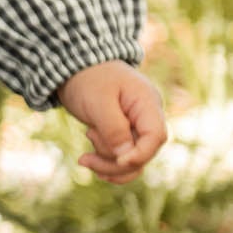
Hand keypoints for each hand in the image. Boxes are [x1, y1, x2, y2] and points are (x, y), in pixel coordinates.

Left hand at [56, 60, 166, 182]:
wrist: (76, 68)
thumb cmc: (88, 79)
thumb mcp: (98, 103)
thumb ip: (114, 129)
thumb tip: (126, 157)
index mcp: (147, 103)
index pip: (156, 136)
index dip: (140, 154)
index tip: (118, 160)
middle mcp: (146, 117)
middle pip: (143, 153)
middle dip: (115, 163)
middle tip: (85, 157)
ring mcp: (136, 127)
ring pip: (132, 160)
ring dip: (107, 164)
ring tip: (85, 152)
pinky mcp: (124, 134)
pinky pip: (123, 158)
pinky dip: (106, 163)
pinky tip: (88, 160)